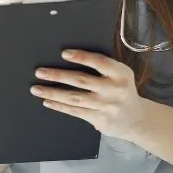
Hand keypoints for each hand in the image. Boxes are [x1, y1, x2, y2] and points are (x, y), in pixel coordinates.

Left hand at [30, 49, 148, 140]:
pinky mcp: (99, 119)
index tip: (64, 53)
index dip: (81, 57)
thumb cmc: (121, 91)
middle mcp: (114, 90)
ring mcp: (106, 106)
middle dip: (58, 75)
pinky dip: (59, 106)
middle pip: (81, 80)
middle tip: (40, 72)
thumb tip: (69, 57)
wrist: (136, 119)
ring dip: (52, 93)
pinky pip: (75, 111)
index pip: (100, 62)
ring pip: (74, 98)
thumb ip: (103, 68)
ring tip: (36, 89)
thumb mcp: (120, 75)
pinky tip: (47, 101)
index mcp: (121, 74)